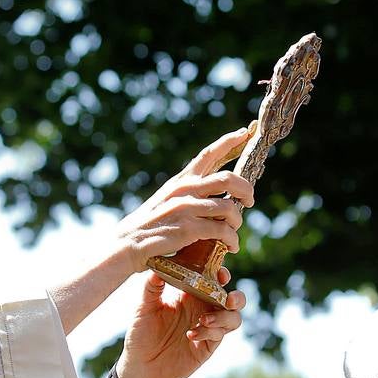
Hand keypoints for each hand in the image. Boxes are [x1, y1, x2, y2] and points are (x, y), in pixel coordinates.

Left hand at [114, 266, 246, 377]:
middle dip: (236, 297)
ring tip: (205, 319)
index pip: (213, 280)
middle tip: (228, 298)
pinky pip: (218, 336)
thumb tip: (156, 268)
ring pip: (233, 319)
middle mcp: (203, 309)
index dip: (221, 274)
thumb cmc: (142, 333)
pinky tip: (191, 334)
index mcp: (191, 295)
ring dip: (224, 317)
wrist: (141, 365)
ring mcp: (208, 328)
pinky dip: (209, 332)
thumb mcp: (144, 308)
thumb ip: (152, 288)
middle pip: (232, 299)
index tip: (219, 272)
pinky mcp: (207, 346)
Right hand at [115, 127, 256, 271]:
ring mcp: (187, 207)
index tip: (247, 130)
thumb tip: (217, 199)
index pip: (208, 155)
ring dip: (238, 221)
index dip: (229, 141)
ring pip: (229, 207)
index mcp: (181, 181)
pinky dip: (232, 239)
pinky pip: (222, 230)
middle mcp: (185, 189)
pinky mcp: (189, 228)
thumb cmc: (150, 226)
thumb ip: (189, 195)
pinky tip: (231, 246)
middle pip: (228, 178)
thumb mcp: (167, 201)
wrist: (127, 244)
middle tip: (250, 200)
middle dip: (246, 188)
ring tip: (234, 232)